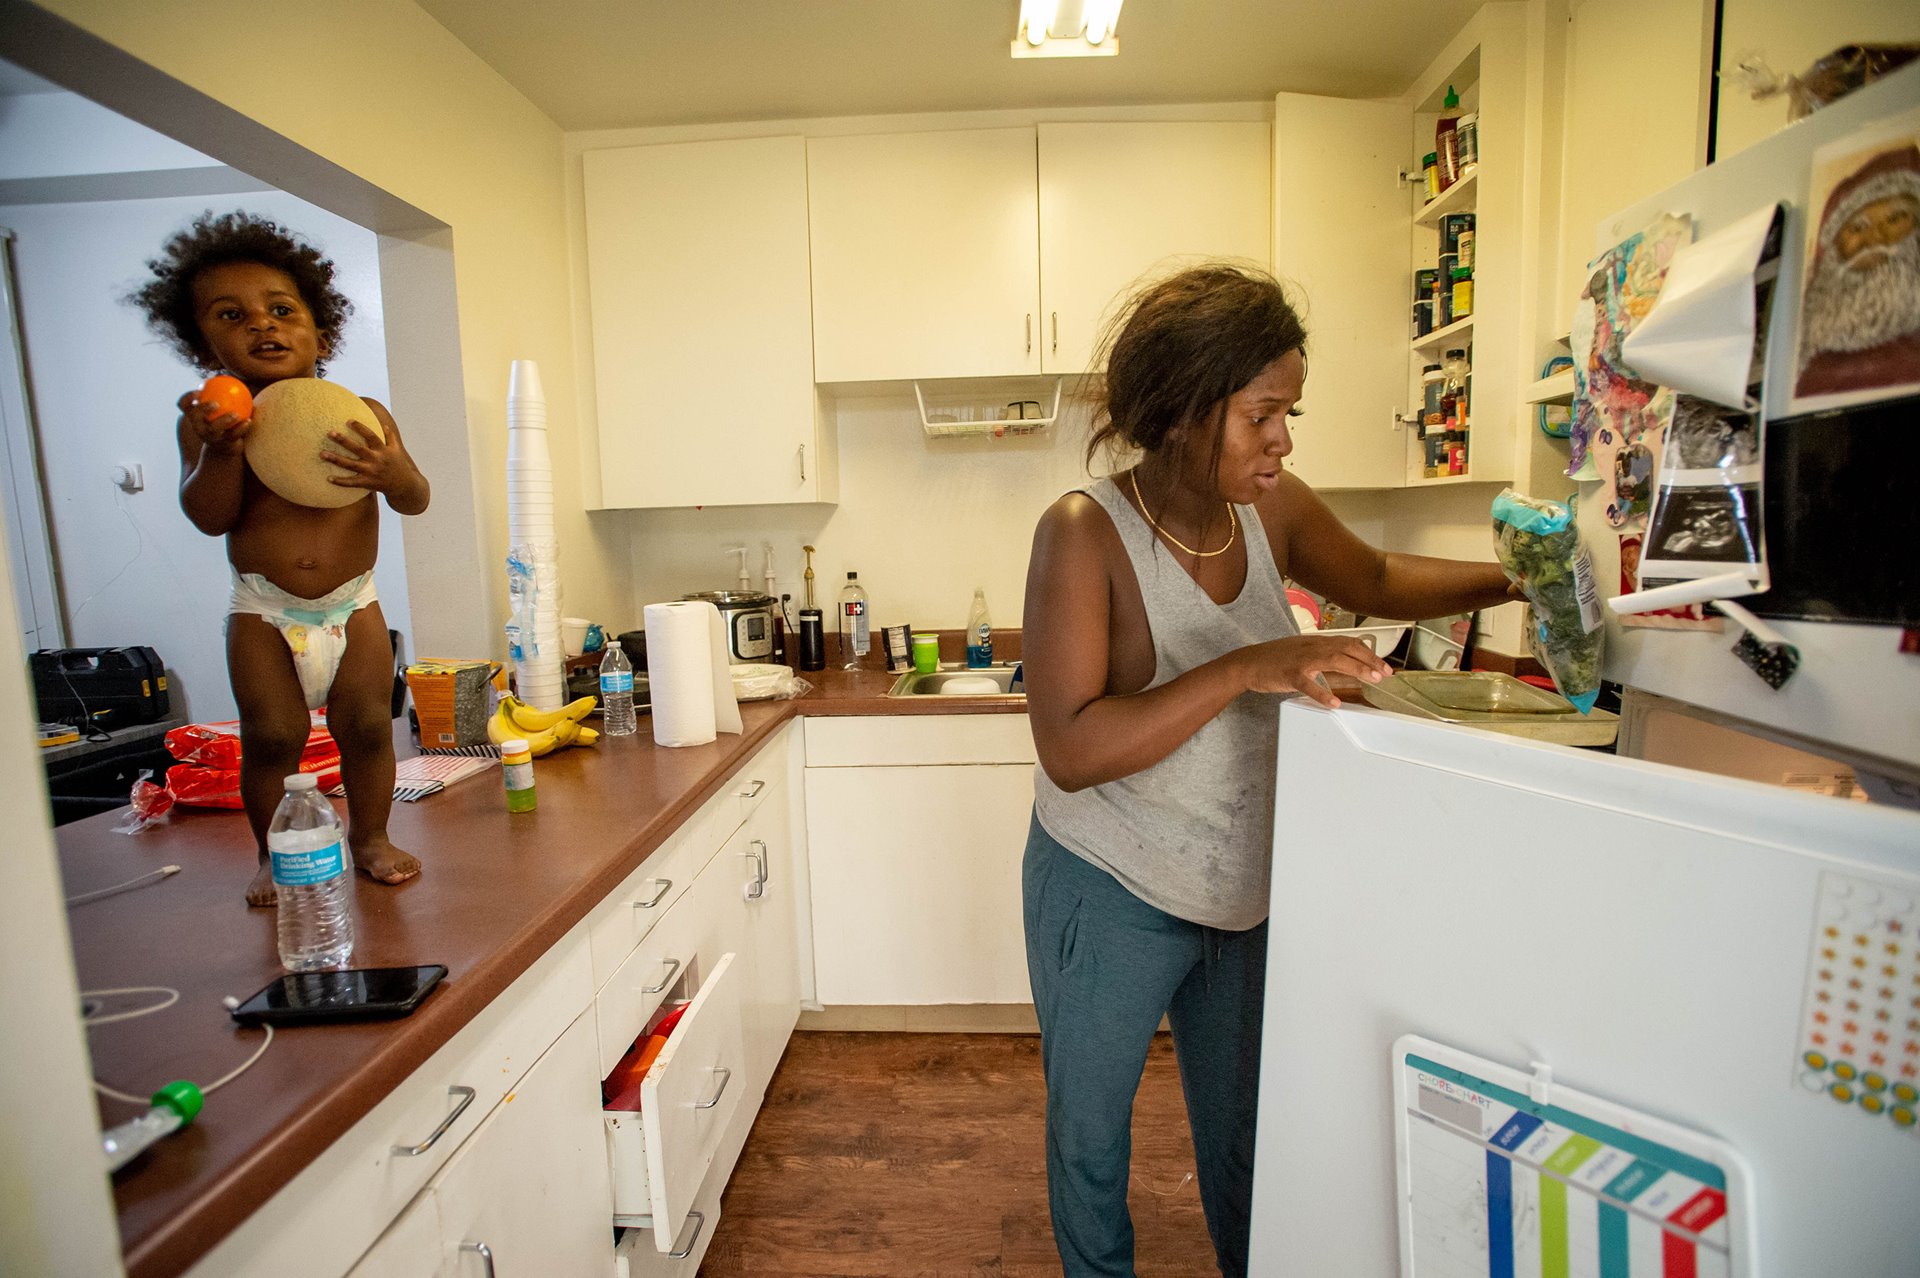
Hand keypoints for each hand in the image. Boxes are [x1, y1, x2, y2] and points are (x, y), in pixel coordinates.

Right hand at [177, 389, 251, 453]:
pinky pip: (233, 435)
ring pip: (215, 428)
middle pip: (196, 416)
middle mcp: (198, 426)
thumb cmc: (220, 419)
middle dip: (203, 409)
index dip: (187, 398)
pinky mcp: (224, 444)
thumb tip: (227, 374)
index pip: (183, 404)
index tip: (198, 391)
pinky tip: (249, 420)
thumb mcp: (217, 407)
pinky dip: (241, 428)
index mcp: (194, 415)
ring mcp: (210, 436)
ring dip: (224, 420)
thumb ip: (219, 393)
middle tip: (216, 403)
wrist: (224, 446)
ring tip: (235, 414)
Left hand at [321, 417, 424, 498]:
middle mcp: (376, 460)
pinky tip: (328, 478)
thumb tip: (384, 425)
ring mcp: (371, 472)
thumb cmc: (399, 465)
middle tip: (329, 433)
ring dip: (336, 459)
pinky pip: (352, 482)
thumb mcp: (397, 450)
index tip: (349, 421)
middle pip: (358, 449)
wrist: (404, 486)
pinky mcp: (368, 483)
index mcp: (383, 450)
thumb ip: (390, 437)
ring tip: (321, 453)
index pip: (371, 436)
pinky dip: (341, 481)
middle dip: (344, 441)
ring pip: (351, 465)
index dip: (361, 428)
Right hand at [1238, 634, 1392, 707]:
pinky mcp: (1289, 675)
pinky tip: (1334, 703)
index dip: (1369, 653)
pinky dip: (1323, 694)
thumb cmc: (1274, 658)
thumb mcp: (1301, 650)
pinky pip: (1308, 684)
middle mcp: (1312, 647)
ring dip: (1356, 669)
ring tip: (1372, 679)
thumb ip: (1322, 654)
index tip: (1383, 665)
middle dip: (1369, 660)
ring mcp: (1301, 660)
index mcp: (1316, 641)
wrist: (1247, 662)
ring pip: (1334, 660)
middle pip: (1347, 648)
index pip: (1349, 642)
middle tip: (1385, 673)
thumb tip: (1342, 660)